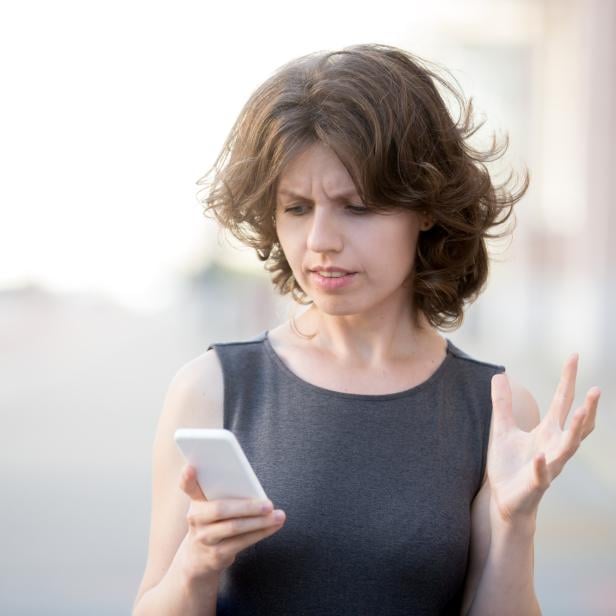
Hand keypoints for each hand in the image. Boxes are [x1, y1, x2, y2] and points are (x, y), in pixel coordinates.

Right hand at [178, 465, 285, 582]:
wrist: (197, 559)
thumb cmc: (213, 523)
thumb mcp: (212, 507)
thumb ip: (226, 495)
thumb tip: (254, 489)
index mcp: (195, 501)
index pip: (188, 487)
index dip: (187, 478)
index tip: (191, 467)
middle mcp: (195, 519)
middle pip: (221, 510)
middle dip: (247, 507)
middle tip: (269, 504)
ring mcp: (204, 538)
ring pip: (234, 528)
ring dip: (260, 522)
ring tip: (279, 516)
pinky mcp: (216, 555)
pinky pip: (242, 542)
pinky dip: (261, 533)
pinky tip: (274, 526)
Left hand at [487, 354, 600, 529]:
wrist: (504, 500)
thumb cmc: (509, 465)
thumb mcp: (502, 428)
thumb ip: (502, 403)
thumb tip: (499, 375)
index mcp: (547, 431)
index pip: (562, 401)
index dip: (568, 379)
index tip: (574, 356)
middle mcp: (553, 446)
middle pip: (575, 424)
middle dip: (587, 407)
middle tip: (597, 389)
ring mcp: (548, 465)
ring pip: (567, 448)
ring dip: (574, 431)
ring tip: (582, 412)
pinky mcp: (536, 483)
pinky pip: (542, 474)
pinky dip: (543, 465)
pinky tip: (540, 456)